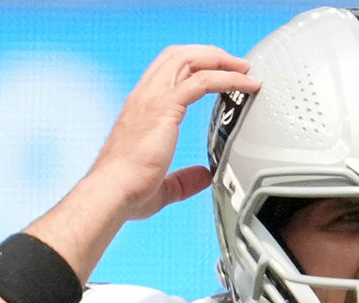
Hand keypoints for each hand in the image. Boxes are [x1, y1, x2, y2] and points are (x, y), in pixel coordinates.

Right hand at [91, 45, 260, 221]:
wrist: (114, 191)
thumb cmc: (129, 190)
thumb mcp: (164, 184)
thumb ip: (185, 179)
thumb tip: (204, 176)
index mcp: (141, 108)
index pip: (166, 70)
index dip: (193, 65)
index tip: (217, 72)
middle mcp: (145, 96)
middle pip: (179, 56)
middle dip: (211, 55)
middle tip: (237, 65)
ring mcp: (153, 98)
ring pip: (190, 60)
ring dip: (221, 60)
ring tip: (245, 69)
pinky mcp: (165, 107)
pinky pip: (202, 81)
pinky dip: (227, 78)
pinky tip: (245, 84)